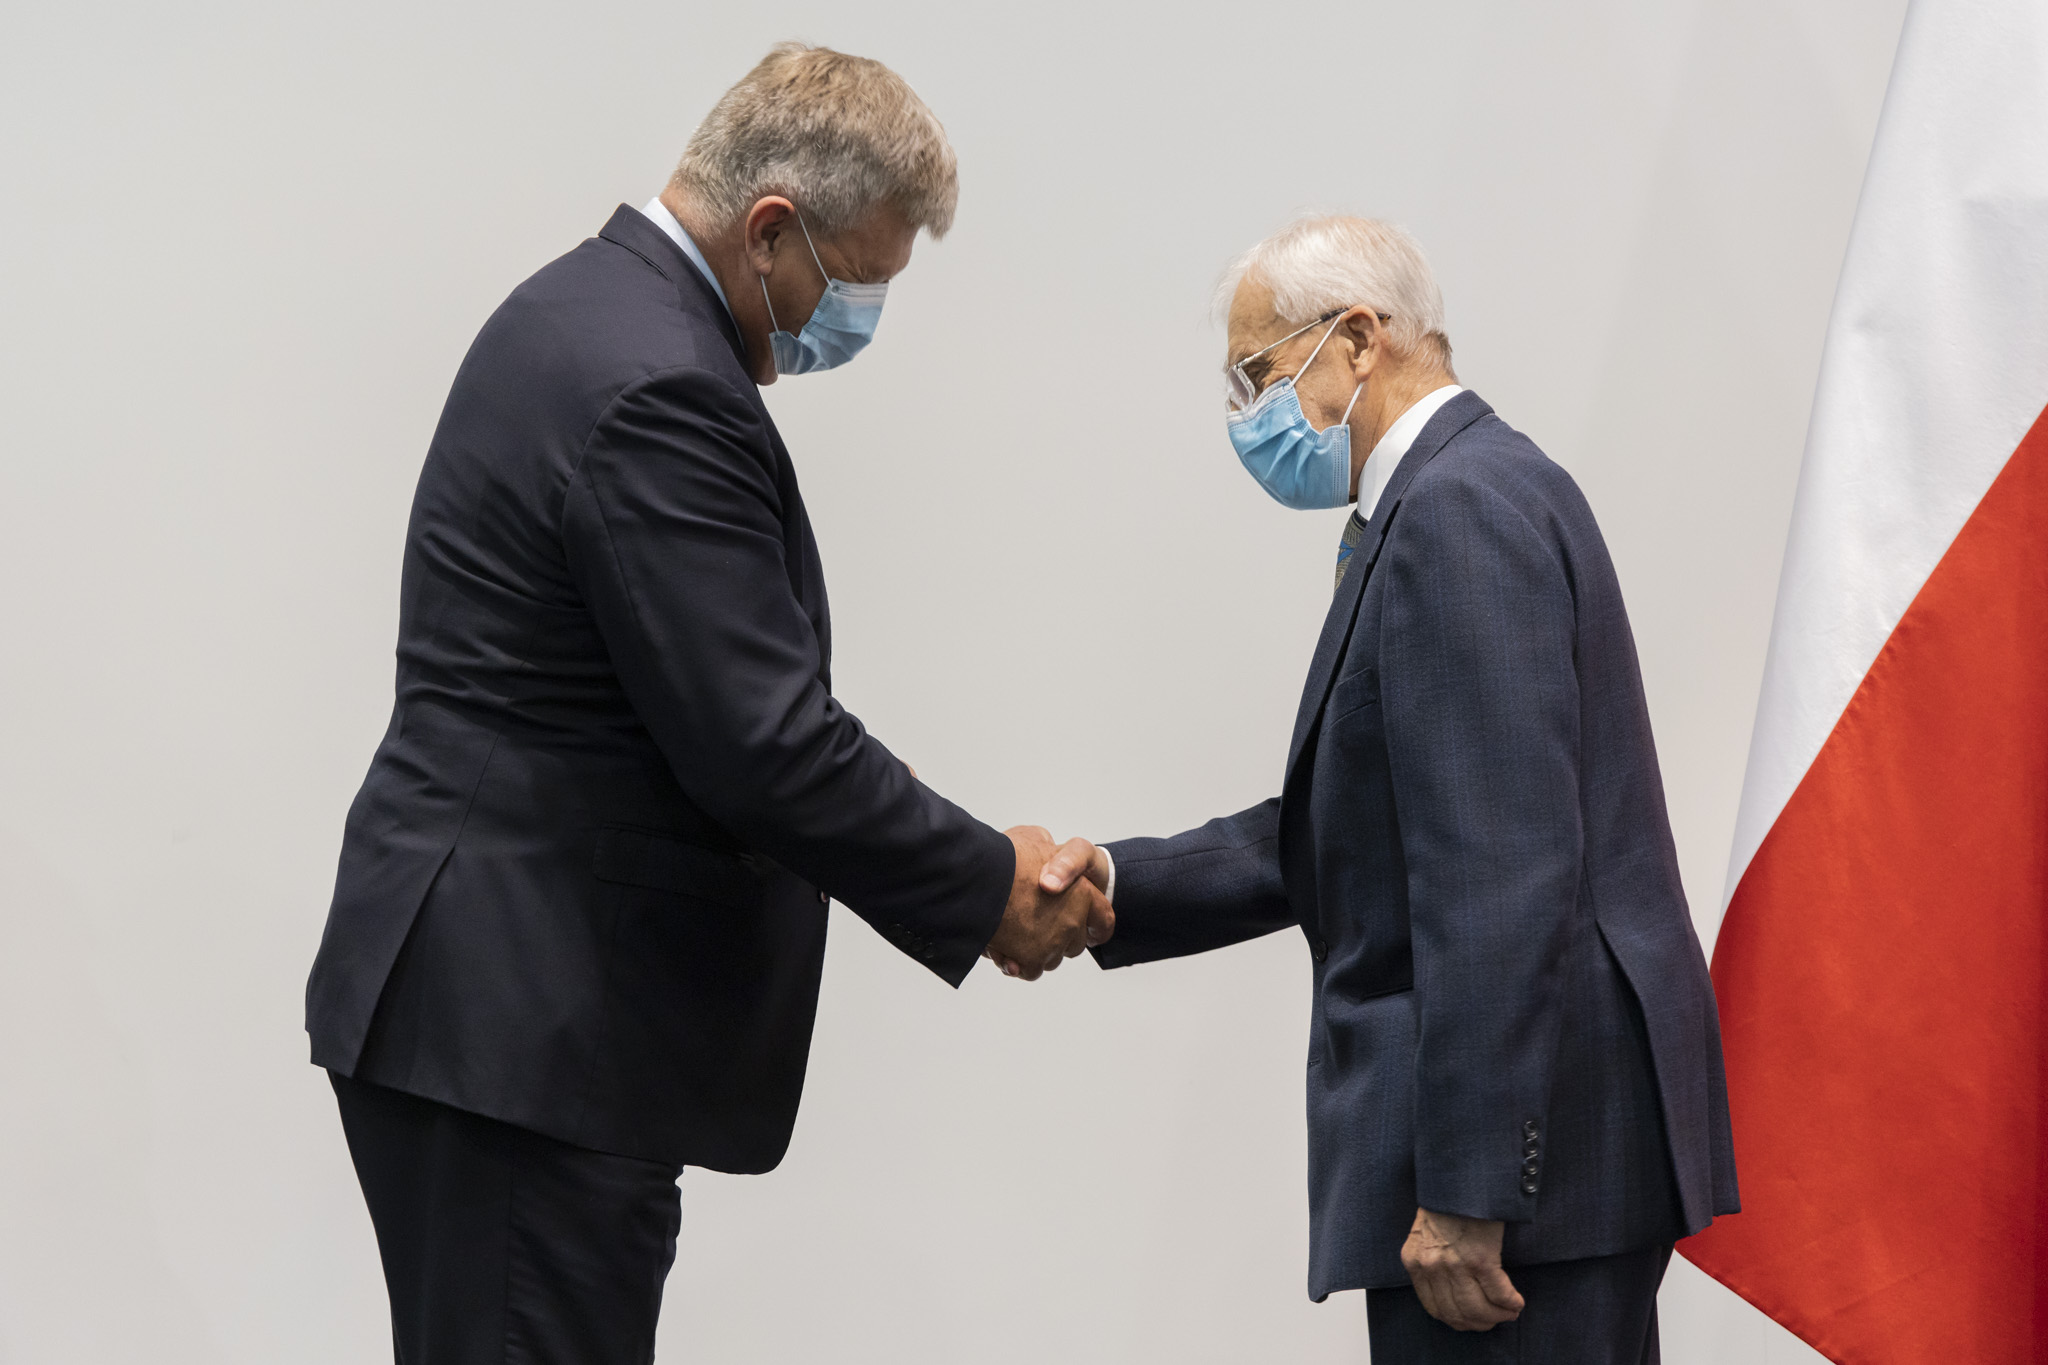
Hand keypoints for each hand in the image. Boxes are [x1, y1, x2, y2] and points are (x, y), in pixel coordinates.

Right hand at [983, 826, 1113, 979]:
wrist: (977, 874)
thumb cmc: (1007, 854)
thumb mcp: (1034, 839)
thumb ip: (1049, 855)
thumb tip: (1052, 869)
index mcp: (1082, 890)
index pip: (1102, 918)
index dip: (1097, 926)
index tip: (1092, 933)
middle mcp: (1072, 919)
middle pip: (1074, 944)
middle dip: (1059, 939)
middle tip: (1037, 926)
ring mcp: (1053, 941)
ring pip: (1051, 959)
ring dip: (1036, 951)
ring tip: (1014, 936)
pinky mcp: (1032, 959)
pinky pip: (1030, 970)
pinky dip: (1017, 964)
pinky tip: (1003, 952)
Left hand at [1400, 1207, 1523, 1330]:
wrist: (1460, 1177)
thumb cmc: (1446, 1202)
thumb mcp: (1425, 1234)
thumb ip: (1431, 1262)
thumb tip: (1452, 1291)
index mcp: (1414, 1261)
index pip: (1433, 1308)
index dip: (1457, 1320)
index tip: (1471, 1321)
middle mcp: (1431, 1268)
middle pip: (1456, 1314)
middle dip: (1478, 1323)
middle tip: (1493, 1320)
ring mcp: (1455, 1265)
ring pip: (1477, 1309)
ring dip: (1497, 1316)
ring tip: (1508, 1312)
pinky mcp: (1480, 1260)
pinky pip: (1498, 1294)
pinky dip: (1510, 1303)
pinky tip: (1516, 1302)